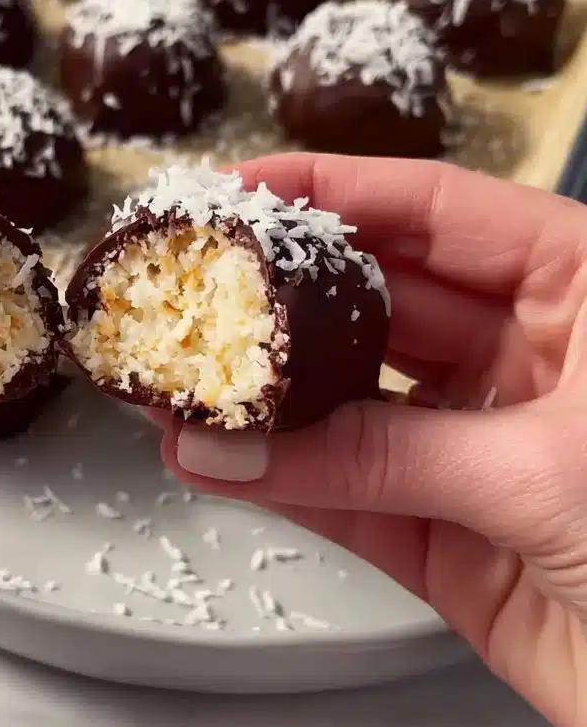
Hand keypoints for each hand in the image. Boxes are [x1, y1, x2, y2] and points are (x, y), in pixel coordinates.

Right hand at [161, 154, 586, 726]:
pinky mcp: (456, 536)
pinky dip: (284, 485)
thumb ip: (378, 458)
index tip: (241, 190)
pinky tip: (215, 465)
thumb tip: (233, 449)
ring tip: (179, 385)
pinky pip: (354, 494)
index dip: (336, 191)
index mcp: (585, 292)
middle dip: (284, 301)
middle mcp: (532, 358)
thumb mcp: (545, 471)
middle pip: (381, 307)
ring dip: (269, 405)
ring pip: (356, 408)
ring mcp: (485, 448)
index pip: (439, 212)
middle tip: (193, 289)